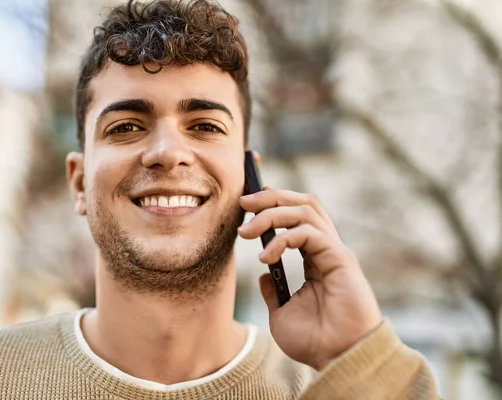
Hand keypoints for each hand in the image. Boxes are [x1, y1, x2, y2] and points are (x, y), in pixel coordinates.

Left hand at [238, 187, 382, 370]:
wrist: (338, 360)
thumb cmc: (315, 341)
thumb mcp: (281, 313)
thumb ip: (273, 291)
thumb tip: (264, 274)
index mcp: (315, 259)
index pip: (297, 218)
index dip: (274, 203)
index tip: (247, 203)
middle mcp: (327, 249)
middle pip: (303, 203)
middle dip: (271, 197)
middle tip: (243, 201)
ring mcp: (335, 251)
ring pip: (305, 210)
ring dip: (271, 213)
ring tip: (246, 230)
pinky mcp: (340, 258)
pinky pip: (308, 233)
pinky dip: (282, 238)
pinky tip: (265, 256)